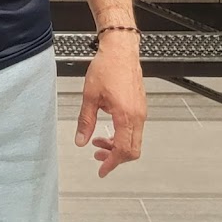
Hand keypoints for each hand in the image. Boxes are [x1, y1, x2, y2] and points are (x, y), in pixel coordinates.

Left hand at [75, 35, 146, 177]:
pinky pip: (135, 129)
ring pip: (134, 140)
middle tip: (98, 158)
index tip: (102, 170)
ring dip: (117, 146)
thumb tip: (81, 140)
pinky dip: (122, 135)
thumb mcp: (90, 96)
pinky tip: (108, 129)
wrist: (120, 50)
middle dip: (115, 158)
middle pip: (132, 150)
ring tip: (99, 143)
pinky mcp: (140, 106)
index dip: (112, 163)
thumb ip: (85, 121)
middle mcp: (137, 116)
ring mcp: (141, 111)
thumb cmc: (107, 67)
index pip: (122, 150)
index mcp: (126, 116)